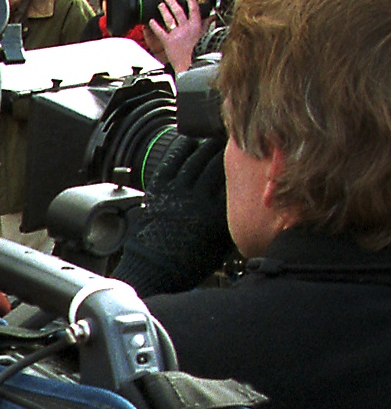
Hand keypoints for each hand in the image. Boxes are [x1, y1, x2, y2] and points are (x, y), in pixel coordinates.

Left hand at [112, 135, 233, 295]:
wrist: (154, 269)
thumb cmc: (188, 263)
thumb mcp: (222, 243)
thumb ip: (235, 218)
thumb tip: (248, 199)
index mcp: (216, 213)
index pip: (237, 178)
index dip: (245, 163)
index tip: (253, 153)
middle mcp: (197, 198)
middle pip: (217, 163)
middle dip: (228, 149)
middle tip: (236, 140)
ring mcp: (176, 192)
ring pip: (195, 158)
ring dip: (207, 146)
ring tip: (216, 139)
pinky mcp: (158, 190)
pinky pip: (172, 161)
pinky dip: (183, 149)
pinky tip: (190, 142)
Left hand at [146, 0, 202, 73]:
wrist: (189, 64)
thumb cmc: (196, 51)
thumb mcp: (204, 35)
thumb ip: (207, 24)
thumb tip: (212, 16)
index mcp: (196, 26)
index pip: (194, 9)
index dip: (191, 0)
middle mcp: (186, 28)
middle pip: (179, 12)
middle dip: (173, 3)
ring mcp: (177, 34)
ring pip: (169, 19)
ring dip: (164, 11)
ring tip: (160, 5)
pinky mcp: (168, 41)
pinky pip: (160, 32)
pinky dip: (155, 26)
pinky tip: (151, 21)